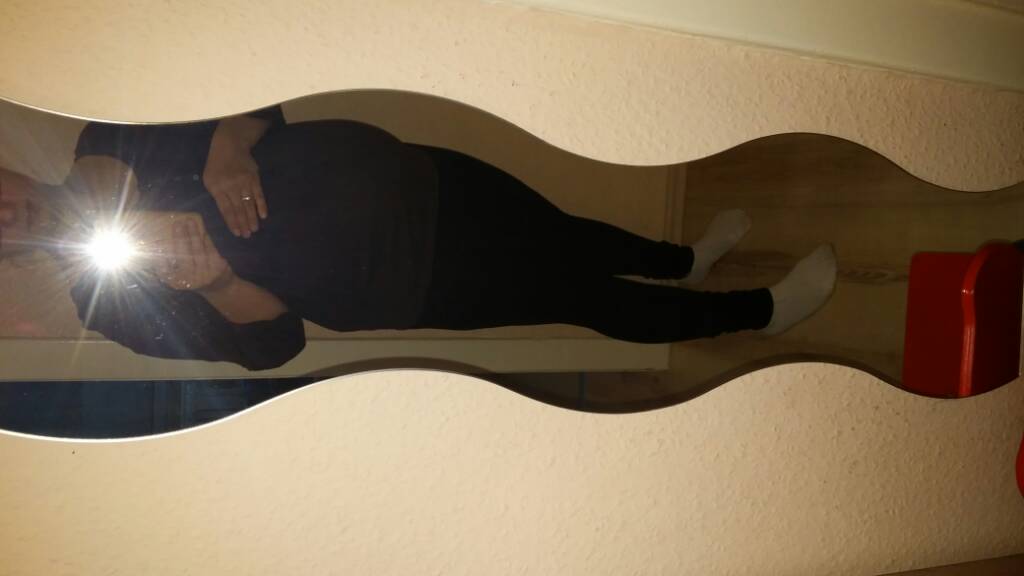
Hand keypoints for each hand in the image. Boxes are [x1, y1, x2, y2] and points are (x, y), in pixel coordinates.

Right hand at [153, 213, 234, 292]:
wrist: (220, 288)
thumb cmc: (194, 277)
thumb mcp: (180, 276)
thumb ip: (170, 264)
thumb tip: (160, 243)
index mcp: (178, 283)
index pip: (166, 273)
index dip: (161, 260)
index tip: (158, 244)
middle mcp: (192, 281)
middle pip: (184, 257)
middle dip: (181, 239)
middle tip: (177, 224)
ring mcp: (206, 275)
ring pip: (198, 251)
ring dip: (193, 235)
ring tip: (189, 221)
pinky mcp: (218, 268)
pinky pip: (210, 250)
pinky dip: (205, 239)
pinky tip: (202, 230)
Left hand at [203, 119, 267, 237]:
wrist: (230, 145)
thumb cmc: (217, 164)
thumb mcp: (209, 179)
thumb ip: (217, 194)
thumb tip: (228, 212)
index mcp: (217, 188)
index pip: (225, 209)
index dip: (232, 222)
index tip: (237, 233)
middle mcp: (230, 186)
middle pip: (238, 209)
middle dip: (242, 223)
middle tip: (247, 235)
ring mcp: (243, 182)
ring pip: (248, 204)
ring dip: (252, 218)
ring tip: (254, 229)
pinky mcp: (254, 178)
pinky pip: (258, 194)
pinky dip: (261, 205)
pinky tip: (263, 215)